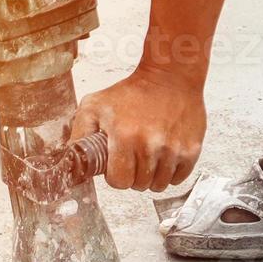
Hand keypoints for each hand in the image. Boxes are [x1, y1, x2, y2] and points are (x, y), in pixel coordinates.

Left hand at [71, 65, 205, 192]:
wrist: (171, 76)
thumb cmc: (132, 91)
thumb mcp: (95, 106)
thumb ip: (79, 134)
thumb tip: (70, 161)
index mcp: (125, 136)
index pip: (118, 181)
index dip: (116, 176)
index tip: (117, 164)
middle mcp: (150, 144)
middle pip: (139, 185)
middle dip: (133, 175)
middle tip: (133, 157)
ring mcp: (173, 149)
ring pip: (158, 185)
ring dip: (151, 176)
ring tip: (148, 156)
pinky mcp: (191, 150)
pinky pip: (178, 179)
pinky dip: (170, 173)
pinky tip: (164, 156)